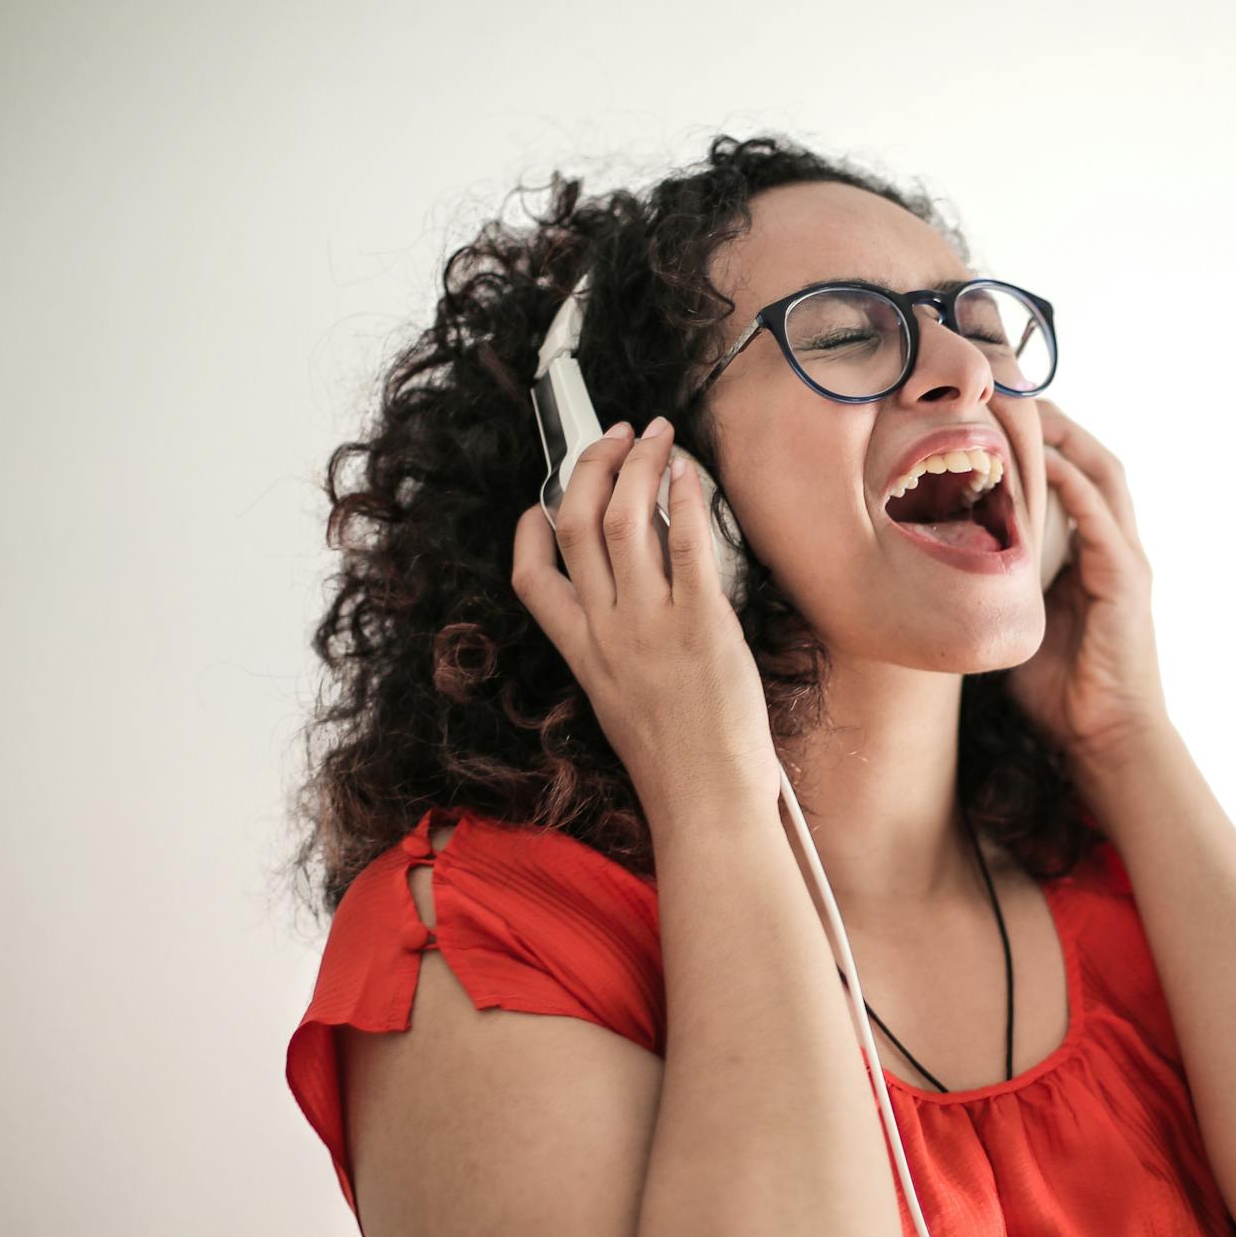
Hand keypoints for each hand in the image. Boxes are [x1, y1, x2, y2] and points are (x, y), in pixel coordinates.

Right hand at [511, 416, 782, 823]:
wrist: (706, 800)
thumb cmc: (678, 763)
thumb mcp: (623, 705)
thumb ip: (619, 653)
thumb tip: (639, 604)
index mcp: (581, 653)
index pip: (530, 578)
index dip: (530, 528)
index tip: (544, 500)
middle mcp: (606, 630)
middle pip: (575, 524)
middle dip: (590, 467)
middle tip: (615, 437)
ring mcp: (649, 624)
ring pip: (624, 518)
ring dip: (640, 465)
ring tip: (657, 436)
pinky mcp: (700, 622)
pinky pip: (684, 543)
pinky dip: (684, 498)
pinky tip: (689, 474)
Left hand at [1004, 399, 1170, 766]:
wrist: (1106, 740)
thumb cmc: (1064, 693)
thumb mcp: (1020, 624)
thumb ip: (998, 589)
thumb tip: (938, 570)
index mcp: (1095, 554)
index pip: (1076, 477)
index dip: (1045, 440)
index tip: (1001, 413)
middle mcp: (1116, 547)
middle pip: (1094, 459)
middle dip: (1058, 420)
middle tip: (1012, 391)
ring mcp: (1126, 561)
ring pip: (1104, 475)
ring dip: (1069, 437)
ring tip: (1030, 407)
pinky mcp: (1126, 583)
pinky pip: (1101, 520)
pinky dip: (1074, 486)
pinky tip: (1044, 463)